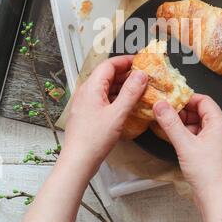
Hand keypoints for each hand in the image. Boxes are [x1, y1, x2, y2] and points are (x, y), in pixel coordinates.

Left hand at [62, 55, 147, 179]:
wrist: (78, 161)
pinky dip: (116, 97)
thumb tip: (141, 74)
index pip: (109, 64)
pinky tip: (127, 104)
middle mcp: (86, 91)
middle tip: (144, 77)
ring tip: (139, 90)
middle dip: (126, 74)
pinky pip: (103, 98)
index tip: (141, 62)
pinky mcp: (87, 112)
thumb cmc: (95, 138)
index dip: (126, 61)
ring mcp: (85, 102)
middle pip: (107, 74)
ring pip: (105, 87)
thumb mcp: (118, 113)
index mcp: (91, 86)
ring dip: (122, 86)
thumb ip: (131, 92)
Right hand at [153, 94, 221, 204]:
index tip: (171, 101)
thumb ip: (170, 123)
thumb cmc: (207, 173)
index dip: (187, 99)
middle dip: (184, 113)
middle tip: (167, 115)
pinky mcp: (217, 154)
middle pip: (203, 113)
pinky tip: (179, 142)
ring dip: (186, 125)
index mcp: (220, 124)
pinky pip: (203, 138)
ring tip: (170, 129)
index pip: (204, 101)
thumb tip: (160, 104)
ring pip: (202, 126)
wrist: (218, 200)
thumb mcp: (184, 144)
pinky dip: (191, 136)